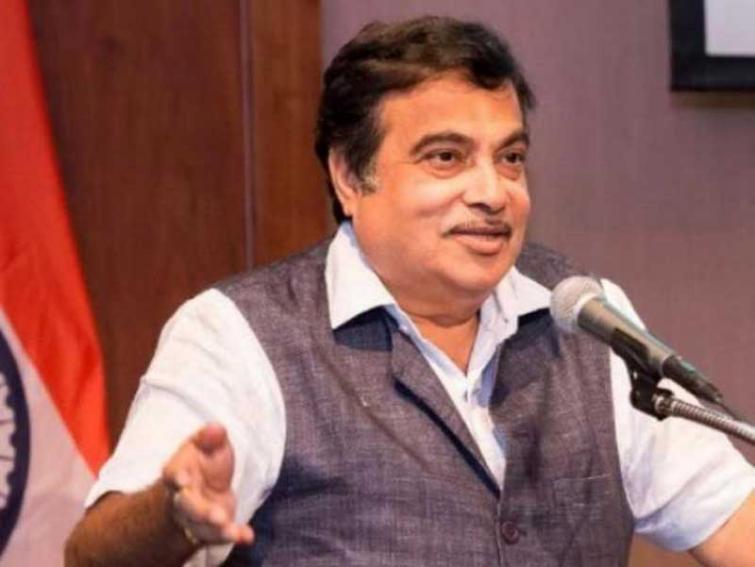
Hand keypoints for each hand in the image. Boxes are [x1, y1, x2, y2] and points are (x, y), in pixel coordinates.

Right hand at [161, 423, 254, 547]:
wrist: (202, 487)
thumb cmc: (203, 461)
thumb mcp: (207, 444)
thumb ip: (211, 437)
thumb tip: (215, 428)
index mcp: (178, 472)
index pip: (173, 475)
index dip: (177, 478)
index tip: (183, 481)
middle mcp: (182, 498)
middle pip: (188, 506)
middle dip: (201, 511)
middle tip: (216, 516)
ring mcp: (196, 517)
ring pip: (202, 526)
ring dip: (217, 529)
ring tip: (231, 531)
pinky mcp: (212, 529)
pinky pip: (221, 535)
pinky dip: (234, 535)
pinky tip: (247, 536)